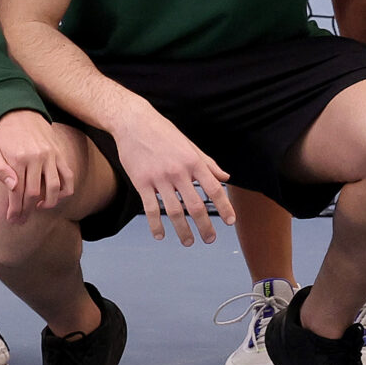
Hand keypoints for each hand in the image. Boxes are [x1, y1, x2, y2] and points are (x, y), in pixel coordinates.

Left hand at [0, 109, 76, 221]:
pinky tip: (56, 197)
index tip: (13, 220)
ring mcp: (50, 156)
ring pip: (54, 187)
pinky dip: (65, 191)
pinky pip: (68, 175)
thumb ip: (0, 171)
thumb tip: (13, 188)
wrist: (18, 112)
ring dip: (48, 203)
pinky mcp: (59, 153)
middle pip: (34, 193)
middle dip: (27, 211)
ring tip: (39, 208)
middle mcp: (36, 158)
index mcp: (18, 159)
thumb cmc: (3, 135)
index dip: (15, 210)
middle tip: (22, 220)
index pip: (18, 193)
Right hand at [106, 99, 236, 245]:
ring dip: (183, 230)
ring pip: (174, 211)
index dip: (224, 207)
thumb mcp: (190, 145)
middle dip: (205, 226)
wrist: (134, 122)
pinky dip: (156, 225)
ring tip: (188, 242)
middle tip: (210, 239)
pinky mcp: (141, 182)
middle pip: (196, 205)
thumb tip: (225, 177)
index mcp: (193, 161)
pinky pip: (151, 208)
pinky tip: (160, 235)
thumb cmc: (163, 133)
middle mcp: (179, 171)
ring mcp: (159, 178)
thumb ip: (208, 163)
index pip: (214, 188)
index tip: (230, 221)